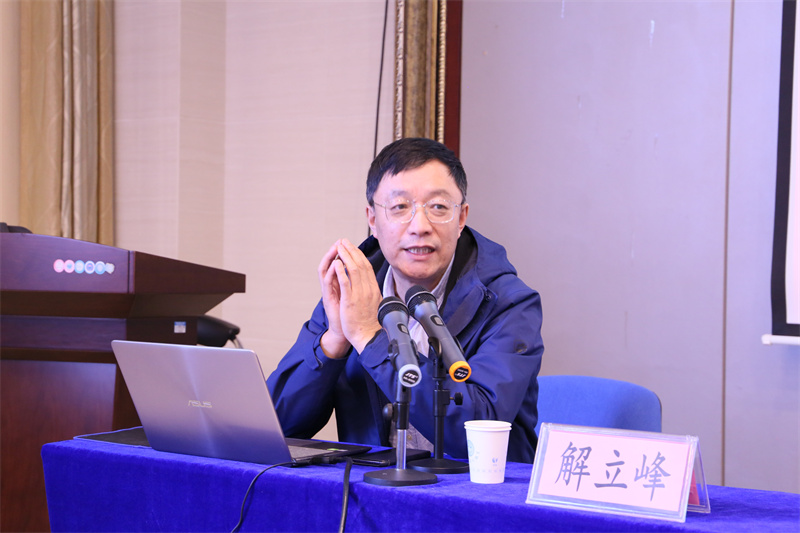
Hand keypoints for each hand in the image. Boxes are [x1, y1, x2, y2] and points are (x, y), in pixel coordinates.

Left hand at [318, 239, 381, 357]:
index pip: (367, 267)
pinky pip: (346, 282)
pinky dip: (341, 271)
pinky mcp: (350, 301)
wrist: (368, 337)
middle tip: (344, 241)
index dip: (359, 255)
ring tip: (339, 247)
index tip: (352, 247)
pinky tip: (337, 263)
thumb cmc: (369, 323)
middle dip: (352, 251)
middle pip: (361, 265)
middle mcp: (368, 289)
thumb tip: (370, 284)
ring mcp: (360, 294)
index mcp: (373, 289)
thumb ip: (371, 292)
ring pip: (354, 270)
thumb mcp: (374, 304)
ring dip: (346, 256)